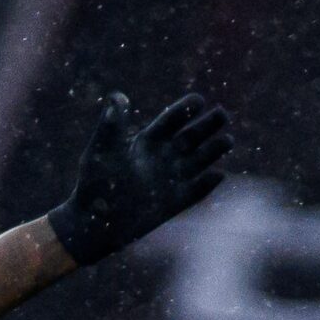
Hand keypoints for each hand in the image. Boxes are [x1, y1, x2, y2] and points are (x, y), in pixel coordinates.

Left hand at [47, 91, 231, 265]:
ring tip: (227, 140)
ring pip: (200, 160)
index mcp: (147, 142)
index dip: (185, 109)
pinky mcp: (174, 202)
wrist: (93, 224)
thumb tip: (116, 95)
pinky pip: (197, 191)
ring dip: (214, 150)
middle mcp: (163, 158)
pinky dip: (208, 184)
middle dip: (208, 125)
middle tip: (222, 115)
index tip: (198, 101)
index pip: (172, 119)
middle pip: (192, 136)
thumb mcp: (102, 150)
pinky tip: (217, 175)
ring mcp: (171, 179)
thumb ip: (112, 124)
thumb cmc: (94, 184)